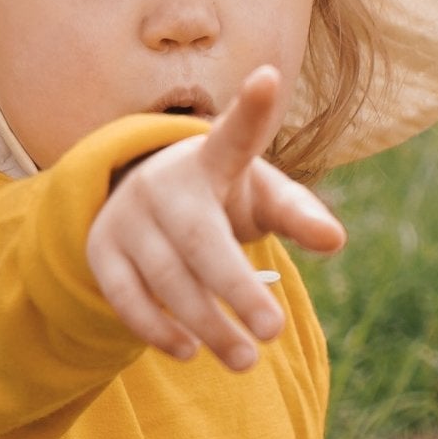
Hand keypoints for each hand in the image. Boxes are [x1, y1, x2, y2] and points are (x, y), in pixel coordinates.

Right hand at [85, 66, 346, 370]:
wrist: (143, 199)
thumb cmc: (219, 198)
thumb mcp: (261, 197)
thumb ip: (298, 213)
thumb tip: (335, 240)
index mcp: (209, 159)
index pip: (234, 135)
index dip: (250, 110)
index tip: (268, 78)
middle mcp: (163, 184)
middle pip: (199, 239)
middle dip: (234, 287)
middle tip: (274, 331)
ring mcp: (127, 218)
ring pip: (164, 277)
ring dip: (205, 323)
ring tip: (246, 360)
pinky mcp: (102, 252)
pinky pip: (125, 297)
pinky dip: (156, 328)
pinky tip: (189, 351)